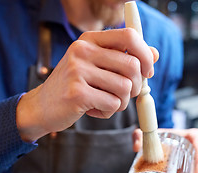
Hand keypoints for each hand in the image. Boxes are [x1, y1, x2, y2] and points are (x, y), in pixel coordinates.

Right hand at [16, 28, 158, 141]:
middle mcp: (83, 50)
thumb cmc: (75, 86)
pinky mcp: (77, 93)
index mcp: (90, 40)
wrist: (42, 106)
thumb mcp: (98, 66)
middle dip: (136, 86)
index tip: (147, 72)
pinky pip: (113, 104)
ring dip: (121, 102)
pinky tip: (94, 109)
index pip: (130, 36)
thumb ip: (124, 58)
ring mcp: (78, 71)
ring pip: (125, 87)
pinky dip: (109, 111)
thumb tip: (155, 53)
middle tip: (124, 94)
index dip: (146, 55)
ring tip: (105, 102)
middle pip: (132, 65)